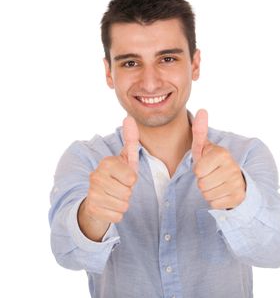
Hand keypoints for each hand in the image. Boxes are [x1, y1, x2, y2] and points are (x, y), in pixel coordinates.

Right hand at [78, 116, 138, 240]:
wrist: (97, 198)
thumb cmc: (117, 176)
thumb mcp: (126, 159)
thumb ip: (130, 139)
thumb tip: (129, 117)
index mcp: (106, 163)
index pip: (132, 178)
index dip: (132, 180)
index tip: (124, 177)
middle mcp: (96, 176)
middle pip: (128, 193)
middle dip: (127, 193)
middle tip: (119, 188)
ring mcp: (92, 193)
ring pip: (123, 205)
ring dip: (122, 203)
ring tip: (114, 196)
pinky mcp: (91, 208)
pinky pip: (117, 216)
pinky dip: (116, 214)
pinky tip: (108, 206)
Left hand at [192, 109, 245, 209]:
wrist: (233, 179)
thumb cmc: (213, 163)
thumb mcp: (205, 147)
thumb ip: (200, 131)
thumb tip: (202, 110)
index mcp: (222, 154)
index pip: (198, 170)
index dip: (198, 170)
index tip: (207, 166)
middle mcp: (232, 167)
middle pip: (201, 184)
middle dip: (202, 182)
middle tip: (211, 176)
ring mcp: (236, 183)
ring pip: (207, 195)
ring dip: (208, 191)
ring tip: (216, 183)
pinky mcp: (238, 198)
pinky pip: (214, 204)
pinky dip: (215, 200)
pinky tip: (221, 192)